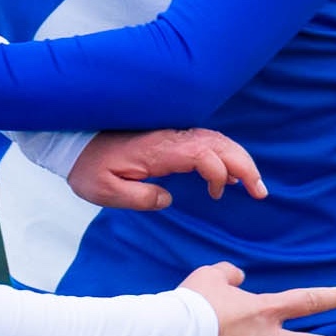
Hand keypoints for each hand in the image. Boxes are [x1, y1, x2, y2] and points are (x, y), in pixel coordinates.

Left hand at [71, 128, 266, 210]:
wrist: (74, 143)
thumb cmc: (89, 167)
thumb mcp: (105, 191)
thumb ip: (138, 197)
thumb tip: (168, 199)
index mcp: (158, 150)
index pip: (201, 153)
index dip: (218, 171)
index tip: (218, 194)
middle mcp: (170, 138)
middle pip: (218, 144)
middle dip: (244, 165)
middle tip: (260, 191)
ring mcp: (171, 136)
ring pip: (216, 141)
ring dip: (238, 160)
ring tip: (253, 185)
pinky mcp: (169, 139)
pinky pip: (205, 142)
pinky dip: (223, 156)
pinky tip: (227, 176)